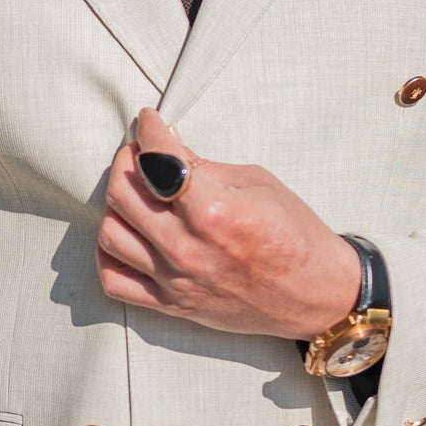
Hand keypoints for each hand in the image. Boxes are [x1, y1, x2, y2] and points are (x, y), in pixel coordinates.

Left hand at [97, 109, 361, 340]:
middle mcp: (188, 248)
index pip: (157, 159)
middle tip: (140, 153)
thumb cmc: (295, 233)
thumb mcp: (257, 183)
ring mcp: (176, 280)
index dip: (148, 129)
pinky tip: (126, 235)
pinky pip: (115, 281)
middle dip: (126, 161)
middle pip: (122, 193)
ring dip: (115, 205)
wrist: (316, 295)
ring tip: (134, 192)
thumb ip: (204, 167)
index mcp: (215, 211)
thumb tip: (166, 147)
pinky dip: (109, 255)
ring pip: (111, 234)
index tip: (148, 121)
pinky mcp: (172, 305)